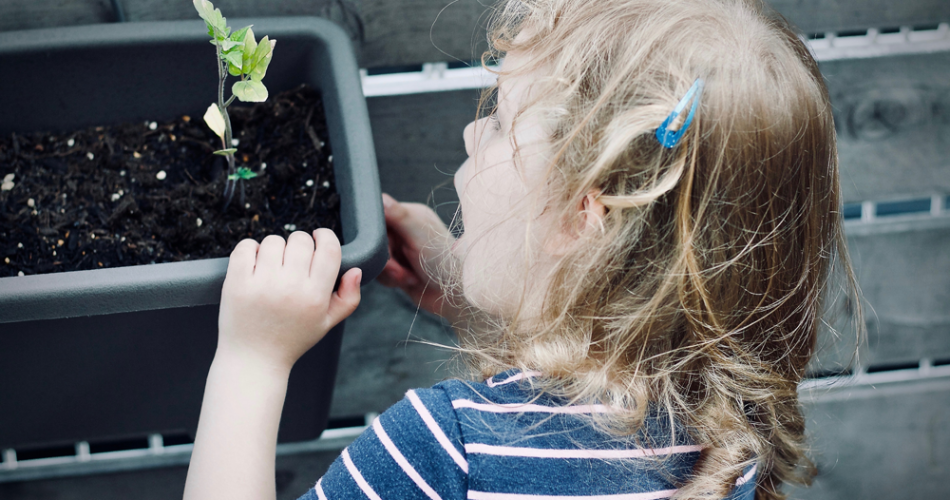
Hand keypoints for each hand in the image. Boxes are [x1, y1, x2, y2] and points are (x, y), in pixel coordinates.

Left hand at [217, 228, 361, 372]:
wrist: (254, 360)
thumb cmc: (292, 339)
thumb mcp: (326, 323)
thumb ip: (348, 297)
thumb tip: (356, 271)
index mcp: (315, 296)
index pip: (329, 249)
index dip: (326, 236)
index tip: (318, 237)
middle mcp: (290, 288)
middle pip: (300, 240)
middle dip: (299, 244)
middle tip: (293, 259)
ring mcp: (261, 284)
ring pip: (273, 241)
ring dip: (274, 248)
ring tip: (273, 266)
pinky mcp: (237, 283)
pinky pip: (245, 247)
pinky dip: (250, 249)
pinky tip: (254, 263)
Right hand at [376, 193, 461, 321]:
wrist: (454, 295)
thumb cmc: (445, 262)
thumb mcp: (419, 235)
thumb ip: (398, 215)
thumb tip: (380, 197)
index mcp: (409, 215)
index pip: (379, 215)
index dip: (376, 233)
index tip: (386, 246)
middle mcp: (404, 231)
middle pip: (375, 240)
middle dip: (386, 258)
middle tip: (401, 268)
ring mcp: (401, 251)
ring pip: (376, 258)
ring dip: (391, 271)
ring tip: (409, 276)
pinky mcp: (399, 269)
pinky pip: (380, 272)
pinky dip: (392, 280)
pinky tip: (409, 282)